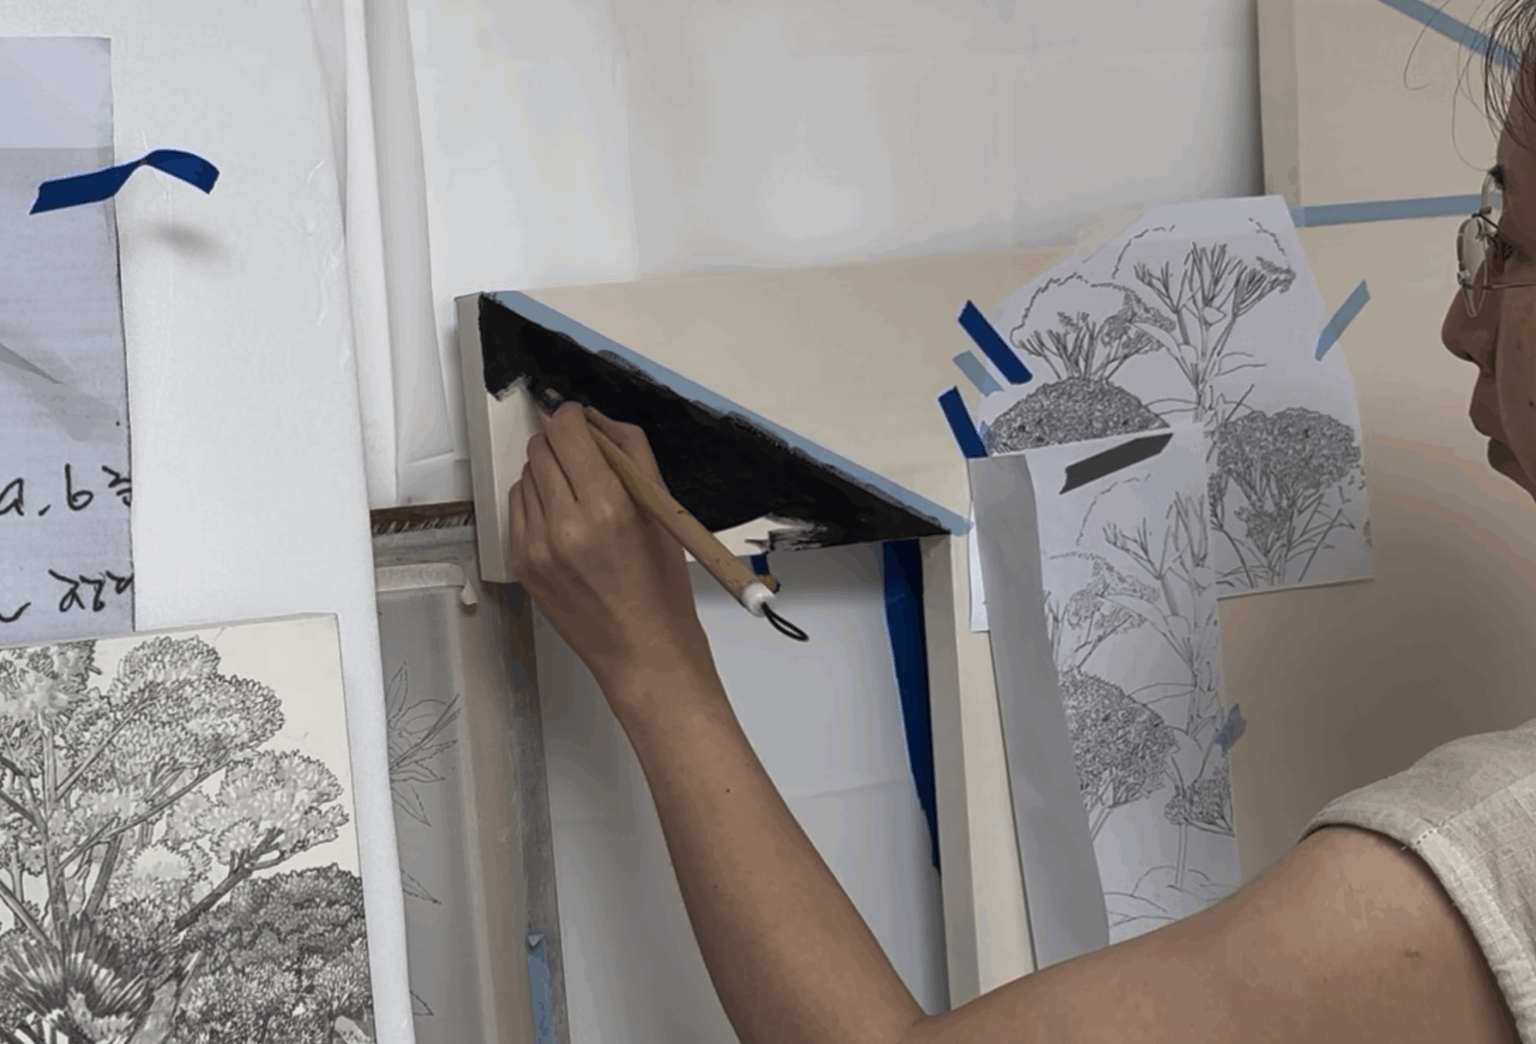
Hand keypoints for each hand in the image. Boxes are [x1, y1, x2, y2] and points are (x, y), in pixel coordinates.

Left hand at [508, 401, 712, 694]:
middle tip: (586, 460)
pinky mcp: (521, 565)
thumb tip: (597, 419)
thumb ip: (632, 453)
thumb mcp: (661, 510)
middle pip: (540, 449)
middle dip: (562, 444)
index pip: (566, 431)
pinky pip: (517, 510)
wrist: (642, 652)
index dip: (572, 416)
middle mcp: (564, 526)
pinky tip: (565, 523)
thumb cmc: (662, 588)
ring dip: (549, 475)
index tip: (581, 420)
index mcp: (607, 507)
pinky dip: (537, 505)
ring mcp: (536, 548)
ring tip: (579, 499)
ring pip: (525, 477)